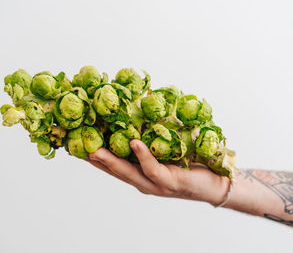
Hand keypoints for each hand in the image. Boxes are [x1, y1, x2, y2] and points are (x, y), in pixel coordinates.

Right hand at [85, 139, 230, 205]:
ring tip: (94, 149)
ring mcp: (155, 184)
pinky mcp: (169, 181)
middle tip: (76, 148)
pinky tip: (134, 143)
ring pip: (127, 173)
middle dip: (95, 161)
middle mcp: (144, 181)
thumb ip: (152, 137)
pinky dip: (142, 155)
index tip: (77, 147)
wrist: (216, 183)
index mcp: (140, 174)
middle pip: (114, 171)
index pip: (113, 166)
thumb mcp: (166, 150)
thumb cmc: (191, 164)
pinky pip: (152, 168)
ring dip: (110, 161)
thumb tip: (142, 109)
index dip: (95, 158)